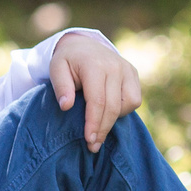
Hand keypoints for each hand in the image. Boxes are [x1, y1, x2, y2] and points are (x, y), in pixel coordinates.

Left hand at [51, 30, 142, 150]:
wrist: (83, 45)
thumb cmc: (67, 61)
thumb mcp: (56, 69)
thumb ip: (61, 87)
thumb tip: (66, 107)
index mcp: (94, 65)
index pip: (97, 101)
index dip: (94, 123)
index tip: (89, 140)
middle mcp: (114, 66)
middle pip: (113, 106)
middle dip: (103, 129)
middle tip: (93, 146)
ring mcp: (126, 69)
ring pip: (129, 104)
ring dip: (114, 119)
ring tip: (99, 125)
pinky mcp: (133, 73)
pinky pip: (134, 99)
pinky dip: (124, 109)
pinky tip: (109, 112)